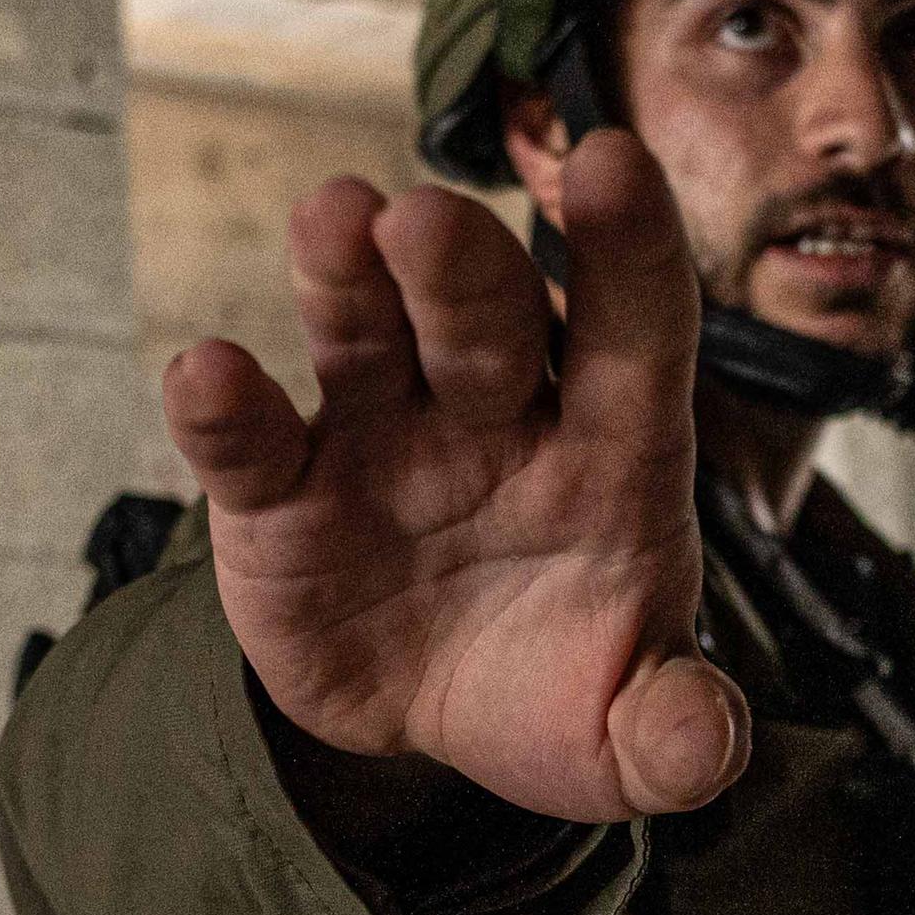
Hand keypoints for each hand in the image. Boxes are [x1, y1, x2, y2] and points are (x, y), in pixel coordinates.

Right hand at [159, 131, 746, 824]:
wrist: (426, 721)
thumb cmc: (549, 688)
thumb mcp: (624, 739)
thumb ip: (673, 735)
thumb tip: (707, 751)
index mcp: (608, 450)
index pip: (634, 335)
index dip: (628, 251)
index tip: (612, 162)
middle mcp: (492, 415)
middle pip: (486, 318)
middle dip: (460, 266)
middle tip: (428, 220)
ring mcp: (379, 437)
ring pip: (363, 336)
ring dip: (344, 277)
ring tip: (333, 218)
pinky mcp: (279, 494)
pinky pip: (250, 442)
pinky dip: (222, 408)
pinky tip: (208, 375)